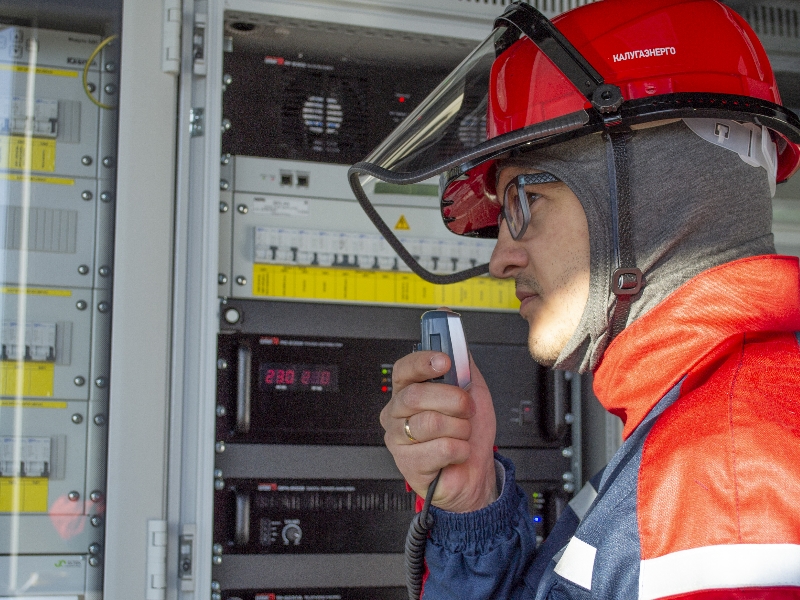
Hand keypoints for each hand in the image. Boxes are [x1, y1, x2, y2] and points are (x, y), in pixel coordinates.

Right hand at [381, 350, 497, 512]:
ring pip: (430, 423)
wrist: (477, 471)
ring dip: (459, 428)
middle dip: (452, 400)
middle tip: (466, 408)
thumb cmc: (470, 433)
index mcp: (408, 391)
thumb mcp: (473, 392)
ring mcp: (399, 439)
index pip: (403, 370)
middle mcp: (398, 414)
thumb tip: (459, 346)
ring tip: (461, 434)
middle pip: (416, 395)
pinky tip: (457, 452)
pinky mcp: (409, 464)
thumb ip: (464, 367)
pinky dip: (460, 450)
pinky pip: (440, 448)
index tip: (444, 362)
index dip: (422, 362)